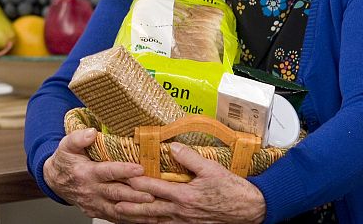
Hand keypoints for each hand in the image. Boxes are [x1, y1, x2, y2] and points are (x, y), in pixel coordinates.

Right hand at [43, 128, 157, 222]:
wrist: (55, 181)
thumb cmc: (65, 161)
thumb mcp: (66, 146)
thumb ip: (78, 138)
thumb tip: (91, 132)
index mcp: (86, 173)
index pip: (107, 172)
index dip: (123, 170)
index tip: (139, 168)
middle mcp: (92, 191)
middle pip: (116, 193)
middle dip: (136, 194)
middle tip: (153, 193)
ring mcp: (95, 204)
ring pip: (119, 210)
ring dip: (138, 211)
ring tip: (156, 209)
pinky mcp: (99, 212)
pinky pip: (117, 219)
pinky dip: (133, 220)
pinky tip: (148, 218)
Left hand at [115, 142, 265, 223]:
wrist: (250, 210)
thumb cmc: (232, 190)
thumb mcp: (212, 169)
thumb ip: (190, 158)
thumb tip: (172, 147)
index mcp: (185, 195)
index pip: (154, 188)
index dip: (136, 182)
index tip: (122, 177)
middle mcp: (181, 211)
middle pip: (149, 208)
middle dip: (130, 205)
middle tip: (112, 202)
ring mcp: (185, 221)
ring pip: (155, 220)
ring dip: (138, 217)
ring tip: (121, 214)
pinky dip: (153, 223)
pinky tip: (145, 222)